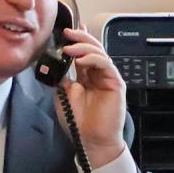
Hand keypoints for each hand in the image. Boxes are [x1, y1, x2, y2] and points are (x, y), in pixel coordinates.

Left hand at [56, 27, 128, 166]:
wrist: (90, 140)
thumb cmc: (79, 122)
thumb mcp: (64, 95)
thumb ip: (63, 78)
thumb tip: (57, 62)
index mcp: (86, 76)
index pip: (83, 53)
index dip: (77, 41)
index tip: (65, 32)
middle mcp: (98, 74)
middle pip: (93, 49)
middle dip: (80, 39)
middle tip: (67, 33)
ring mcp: (108, 78)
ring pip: (100, 53)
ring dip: (84, 47)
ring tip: (69, 48)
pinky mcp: (116, 83)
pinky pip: (106, 65)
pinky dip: (93, 59)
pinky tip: (80, 60)